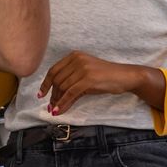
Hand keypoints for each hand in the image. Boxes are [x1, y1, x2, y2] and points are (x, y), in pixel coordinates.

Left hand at [38, 52, 164, 115]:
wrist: (125, 76)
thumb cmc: (106, 77)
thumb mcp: (85, 76)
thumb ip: (70, 83)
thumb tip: (55, 99)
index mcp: (74, 56)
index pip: (53, 70)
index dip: (45, 84)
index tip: (41, 94)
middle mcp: (76, 59)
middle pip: (57, 80)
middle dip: (52, 95)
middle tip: (51, 106)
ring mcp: (82, 68)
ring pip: (63, 88)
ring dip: (57, 101)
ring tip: (55, 110)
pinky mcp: (88, 79)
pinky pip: (70, 93)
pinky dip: (63, 103)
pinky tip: (59, 110)